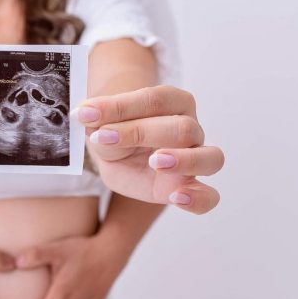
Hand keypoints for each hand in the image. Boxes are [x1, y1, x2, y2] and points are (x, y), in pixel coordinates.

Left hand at [73, 86, 224, 213]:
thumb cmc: (114, 133)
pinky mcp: (189, 187)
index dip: (121, 107)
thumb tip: (87, 115)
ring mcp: (195, 158)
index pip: (155, 100)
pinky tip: (177, 198)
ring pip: (210, 158)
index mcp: (172, 102)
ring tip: (155, 161)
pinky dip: (198, 198)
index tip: (87, 114)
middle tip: (103, 137)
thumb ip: (98, 122)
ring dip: (184, 159)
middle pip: (181, 127)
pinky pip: (209, 197)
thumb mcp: (100, 126)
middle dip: (140, 132)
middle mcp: (191, 128)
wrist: (117, 155)